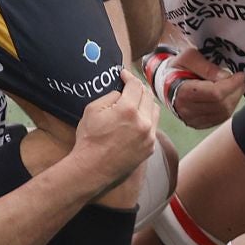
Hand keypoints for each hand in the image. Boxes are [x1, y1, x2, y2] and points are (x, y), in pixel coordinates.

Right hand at [72, 73, 160, 189]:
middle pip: (148, 95)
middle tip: (130, 85)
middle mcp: (143, 122)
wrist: (92, 169)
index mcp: (128, 110)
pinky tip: (138, 119)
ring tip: (136, 101)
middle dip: (139, 88)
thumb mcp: (92, 110)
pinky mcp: (149, 148)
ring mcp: (149, 136)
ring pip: (154, 111)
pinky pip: (153, 127)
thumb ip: (111, 96)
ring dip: (146, 102)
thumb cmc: (89, 139)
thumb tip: (121, 94)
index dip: (129, 76)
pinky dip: (147, 119)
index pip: (135, 85)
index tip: (123, 74)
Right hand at [168, 48, 244, 128]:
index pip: (215, 93)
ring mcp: (192, 120)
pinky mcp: (197, 125)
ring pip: (223, 113)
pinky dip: (228, 107)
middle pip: (222, 104)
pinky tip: (228, 97)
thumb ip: (207, 66)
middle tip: (241, 80)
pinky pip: (220, 119)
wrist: (165, 83)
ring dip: (234, 99)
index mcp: (183, 92)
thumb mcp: (189, 57)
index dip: (232, 84)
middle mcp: (187, 110)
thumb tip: (226, 76)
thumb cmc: (178, 67)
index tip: (241, 75)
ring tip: (235, 87)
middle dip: (236, 91)